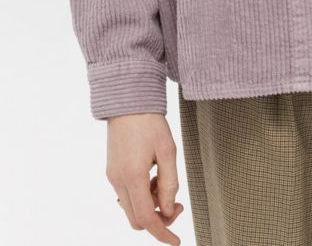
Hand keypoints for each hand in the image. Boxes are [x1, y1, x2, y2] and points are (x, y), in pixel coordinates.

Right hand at [106, 112, 184, 243]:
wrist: (128, 101)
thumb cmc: (149, 121)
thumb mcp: (168, 150)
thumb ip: (169, 183)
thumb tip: (169, 210)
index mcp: (133, 176)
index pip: (146, 218)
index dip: (162, 233)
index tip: (176, 241)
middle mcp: (118, 180)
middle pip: (137, 219)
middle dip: (159, 219)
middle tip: (177, 204)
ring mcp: (113, 176)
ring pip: (132, 208)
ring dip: (151, 205)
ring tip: (164, 182)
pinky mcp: (112, 171)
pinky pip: (127, 195)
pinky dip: (142, 195)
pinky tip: (153, 177)